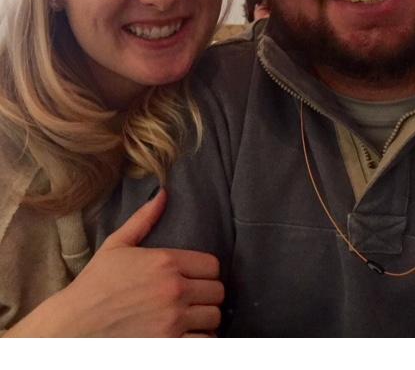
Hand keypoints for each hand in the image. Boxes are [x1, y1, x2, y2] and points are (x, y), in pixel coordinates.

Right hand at [5, 189, 223, 336]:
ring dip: (205, 318)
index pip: (213, 265)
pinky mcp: (168, 346)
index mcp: (166, 262)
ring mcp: (172, 320)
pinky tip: (188, 334)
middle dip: (208, 295)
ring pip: (214, 317)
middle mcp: (174, 290)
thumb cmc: (94, 285)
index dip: (206, 272)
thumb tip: (164, 193)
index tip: (196, 278)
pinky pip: (204, 341)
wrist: (72, 328)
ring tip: (192, 317)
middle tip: (194, 298)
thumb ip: (144, 218)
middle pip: (218, 292)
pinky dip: (200, 339)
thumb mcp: (117, 245)